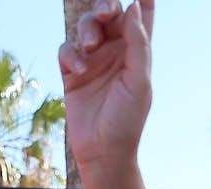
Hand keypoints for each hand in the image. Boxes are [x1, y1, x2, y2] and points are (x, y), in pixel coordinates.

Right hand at [58, 0, 154, 167]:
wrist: (103, 151)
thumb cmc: (127, 119)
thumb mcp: (139, 80)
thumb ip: (137, 43)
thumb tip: (133, 7)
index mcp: (136, 51)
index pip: (142, 17)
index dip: (142, 0)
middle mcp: (115, 51)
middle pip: (109, 13)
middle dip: (105, 6)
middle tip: (106, 13)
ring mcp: (92, 60)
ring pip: (85, 26)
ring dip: (87, 30)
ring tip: (90, 47)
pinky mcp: (71, 72)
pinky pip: (67, 49)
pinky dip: (71, 55)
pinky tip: (79, 71)